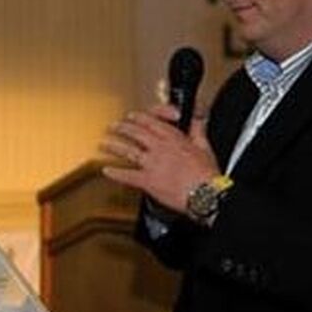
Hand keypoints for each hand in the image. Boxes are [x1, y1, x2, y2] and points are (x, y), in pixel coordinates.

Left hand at [100, 103, 219, 213]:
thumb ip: (197, 129)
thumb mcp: (205, 146)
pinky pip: (128, 175)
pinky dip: (115, 173)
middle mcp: (160, 148)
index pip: (151, 122)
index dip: (138, 118)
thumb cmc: (207, 175)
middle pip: (136, 133)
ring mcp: (152, 164)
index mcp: (174, 138)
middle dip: (122, 128)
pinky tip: (106, 171)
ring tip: (104, 144)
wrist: (206, 194)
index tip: (131, 117)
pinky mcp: (148, 180)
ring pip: (128, 150)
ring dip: (114, 146)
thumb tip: (197, 118)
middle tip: (113, 127)